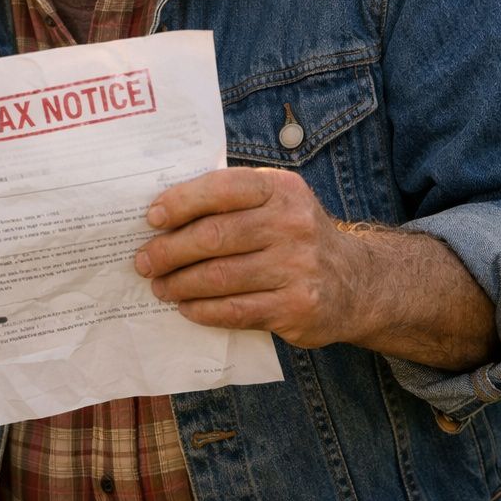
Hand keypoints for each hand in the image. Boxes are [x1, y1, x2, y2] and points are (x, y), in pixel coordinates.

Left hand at [133, 167, 363, 348]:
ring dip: (179, 284)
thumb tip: (162, 214)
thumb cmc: (295, 236)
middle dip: (168, 250)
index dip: (180, 202)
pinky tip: (187, 307)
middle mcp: (293, 225)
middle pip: (213, 236)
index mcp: (281, 189)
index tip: (152, 218)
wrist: (357, 282)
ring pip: (219, 277)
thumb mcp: (275, 203)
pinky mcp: (296, 308)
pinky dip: (202, 310)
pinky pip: (235, 311)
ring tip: (160, 286)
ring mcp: (297, 268)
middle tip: (144, 261)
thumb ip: (230, 200)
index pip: (221, 189)